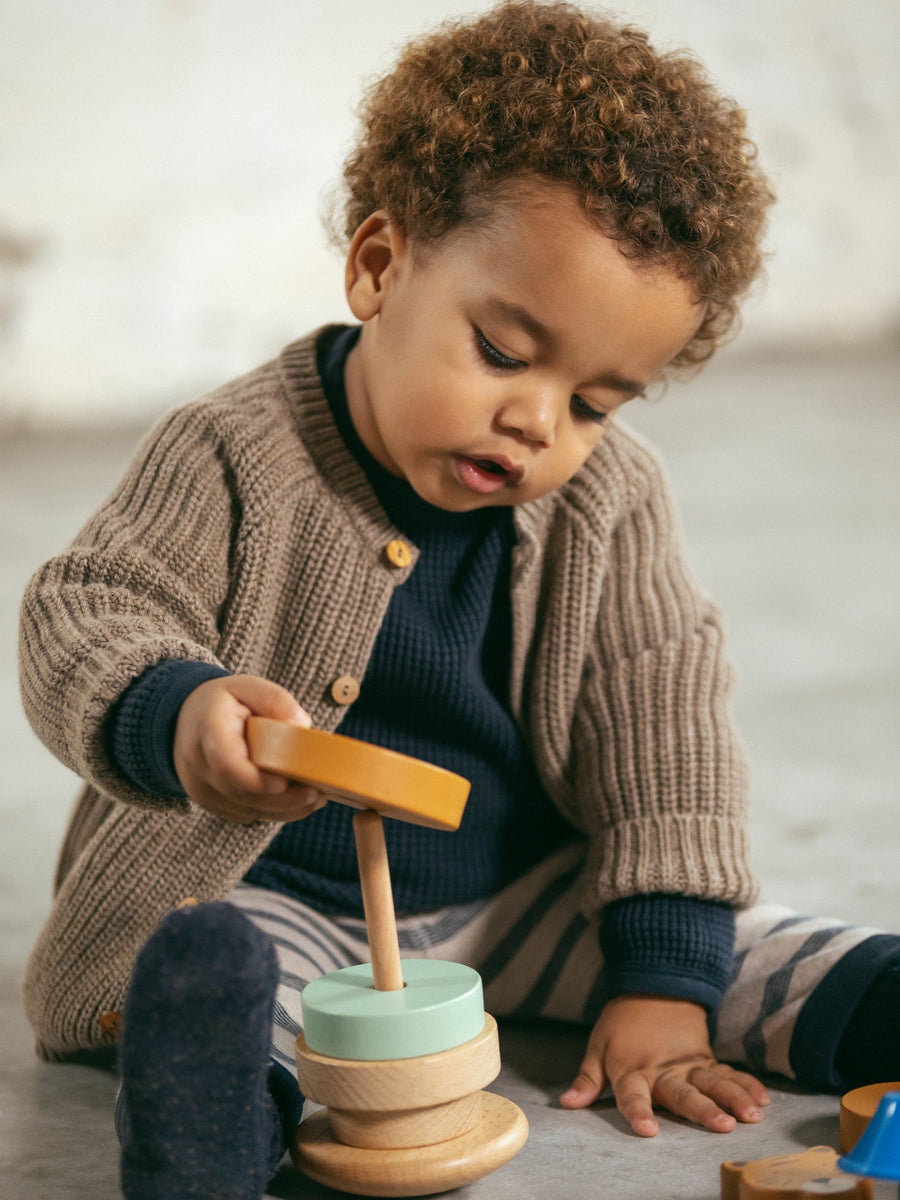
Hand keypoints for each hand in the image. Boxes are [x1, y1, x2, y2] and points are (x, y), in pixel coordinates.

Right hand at [173, 674, 326, 823]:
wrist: (185, 721)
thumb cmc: (223, 702)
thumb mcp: (247, 686)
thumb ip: (275, 700)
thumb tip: (302, 725)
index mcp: (206, 732)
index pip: (228, 766)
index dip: (258, 781)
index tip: (286, 782)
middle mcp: (199, 767)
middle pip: (242, 795)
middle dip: (283, 799)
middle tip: (318, 793)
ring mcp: (203, 790)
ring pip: (248, 811)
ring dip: (284, 809)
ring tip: (316, 797)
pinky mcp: (213, 804)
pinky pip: (247, 815)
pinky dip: (275, 811)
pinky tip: (299, 801)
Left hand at [560, 994, 769, 1135]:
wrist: (653, 984)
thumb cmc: (622, 1023)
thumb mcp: (598, 1047)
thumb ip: (587, 1079)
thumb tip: (567, 1104)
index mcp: (633, 1069)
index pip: (632, 1094)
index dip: (638, 1111)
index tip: (648, 1131)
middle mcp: (663, 1069)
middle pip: (682, 1092)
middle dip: (703, 1109)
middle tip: (724, 1125)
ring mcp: (688, 1063)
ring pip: (712, 1082)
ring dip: (733, 1097)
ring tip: (752, 1115)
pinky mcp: (705, 1058)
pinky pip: (728, 1071)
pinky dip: (746, 1083)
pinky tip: (763, 1098)